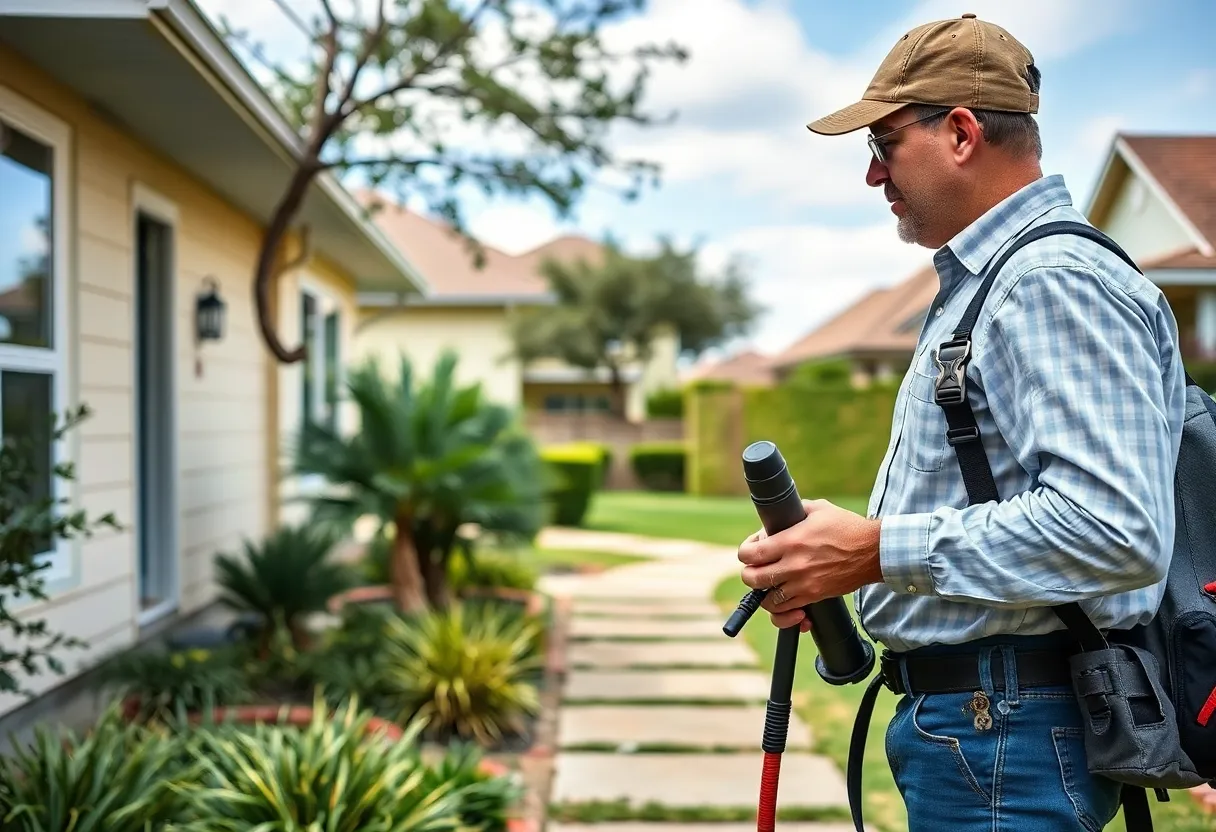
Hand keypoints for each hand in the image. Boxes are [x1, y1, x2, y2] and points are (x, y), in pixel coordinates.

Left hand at [737, 499, 882, 629]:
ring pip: (768, 600)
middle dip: (749, 573)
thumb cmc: (847, 528)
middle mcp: (793, 565)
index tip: (751, 548)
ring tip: (769, 585)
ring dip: (764, 593)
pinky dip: (784, 613)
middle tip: (756, 567)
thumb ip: (795, 511)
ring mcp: (804, 585)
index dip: (745, 551)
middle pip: (752, 579)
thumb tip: (779, 517)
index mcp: (790, 542)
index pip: (750, 554)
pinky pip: (789, 613)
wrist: (873, 552)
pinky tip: (786, 606)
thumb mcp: (818, 509)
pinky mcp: (815, 597)